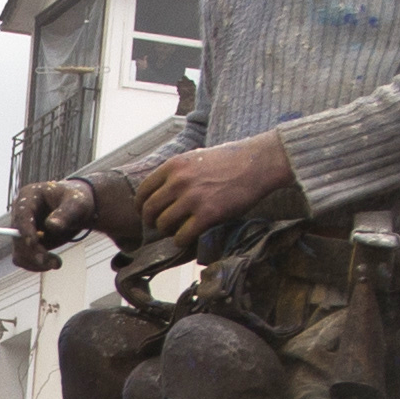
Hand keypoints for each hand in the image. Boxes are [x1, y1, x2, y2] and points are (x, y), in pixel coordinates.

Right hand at [6, 176, 122, 270]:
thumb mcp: (76, 203)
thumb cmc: (77, 201)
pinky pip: (24, 259)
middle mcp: (20, 213)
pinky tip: (53, 263)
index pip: (21, 215)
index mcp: (28, 196)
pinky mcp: (27, 243)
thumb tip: (51, 226)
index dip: (25, 230)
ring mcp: (22, 229)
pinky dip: (36, 265)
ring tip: (57, 263)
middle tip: (54, 262)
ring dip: (35, 262)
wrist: (78, 209)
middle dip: (34, 251)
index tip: (33, 243)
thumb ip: (65, 213)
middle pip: (17, 237)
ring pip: (19, 252)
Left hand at [130, 130, 296, 244]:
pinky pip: (182, 236)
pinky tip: (187, 238)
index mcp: (174, 166)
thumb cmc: (230, 160)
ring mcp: (192, 198)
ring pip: (164, 224)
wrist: (257, 163)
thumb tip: (162, 188)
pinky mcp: (208, 214)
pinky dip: (181, 241)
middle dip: (151, 221)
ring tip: (176, 231)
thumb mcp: (196, 157)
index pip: (144, 190)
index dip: (142, 205)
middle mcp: (179, 181)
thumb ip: (177, 172)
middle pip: (150, 209)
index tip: (146, 212)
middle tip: (159, 226)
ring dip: (167, 232)